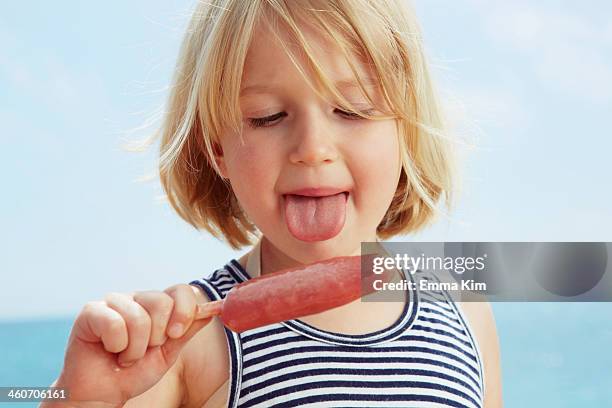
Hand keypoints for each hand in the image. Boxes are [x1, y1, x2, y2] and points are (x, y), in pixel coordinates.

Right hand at [52, 284, 210, 406]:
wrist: (103, 393)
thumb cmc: (134, 372)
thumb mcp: (169, 353)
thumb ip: (187, 330)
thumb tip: (211, 310)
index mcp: (157, 304)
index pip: (180, 290)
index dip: (184, 311)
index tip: (176, 334)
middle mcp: (136, 298)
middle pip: (162, 302)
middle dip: (157, 336)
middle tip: (144, 349)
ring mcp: (113, 302)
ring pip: (139, 317)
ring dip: (135, 348)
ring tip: (126, 355)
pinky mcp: (91, 311)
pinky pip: (114, 324)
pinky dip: (116, 345)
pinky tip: (110, 350)